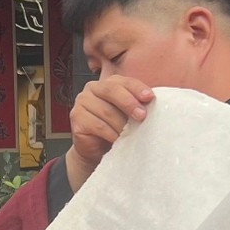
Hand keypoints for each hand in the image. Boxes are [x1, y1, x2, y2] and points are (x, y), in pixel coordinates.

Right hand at [63, 76, 155, 191]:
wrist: (96, 148)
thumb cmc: (115, 128)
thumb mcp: (128, 114)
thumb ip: (136, 104)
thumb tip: (153, 102)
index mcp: (108, 83)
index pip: (123, 81)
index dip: (137, 88)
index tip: (149, 98)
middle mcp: (92, 88)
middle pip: (111, 90)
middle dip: (129, 103)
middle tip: (141, 116)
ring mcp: (81, 102)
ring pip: (106, 110)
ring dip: (121, 124)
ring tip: (130, 134)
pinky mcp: (76, 117)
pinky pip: (97, 124)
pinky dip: (110, 133)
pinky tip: (118, 140)